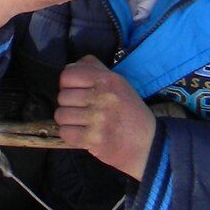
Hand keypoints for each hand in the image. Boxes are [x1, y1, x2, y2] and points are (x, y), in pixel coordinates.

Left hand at [55, 55, 155, 178]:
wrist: (148, 144)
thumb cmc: (130, 112)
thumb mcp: (119, 84)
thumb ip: (94, 70)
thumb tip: (70, 66)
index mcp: (108, 80)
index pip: (68, 75)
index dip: (66, 84)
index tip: (76, 92)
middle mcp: (103, 96)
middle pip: (62, 97)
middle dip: (68, 105)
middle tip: (82, 111)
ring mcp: (99, 119)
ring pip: (61, 115)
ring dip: (68, 121)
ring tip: (82, 123)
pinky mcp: (94, 139)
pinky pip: (65, 132)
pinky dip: (70, 135)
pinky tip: (82, 134)